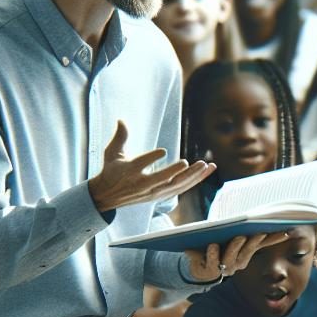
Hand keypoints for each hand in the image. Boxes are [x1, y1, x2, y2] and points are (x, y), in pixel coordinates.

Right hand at [88, 121, 214, 212]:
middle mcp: (144, 184)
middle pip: (166, 180)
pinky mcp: (160, 196)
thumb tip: (121, 120)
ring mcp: (153, 192)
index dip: (152, 158)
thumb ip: (120, 137)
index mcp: (130, 171)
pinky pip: (180, 188)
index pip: (142, 164)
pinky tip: (205, 172)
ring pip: (177, 185)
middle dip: (183, 173)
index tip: (163, 151)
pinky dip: (194, 181)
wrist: (108, 196)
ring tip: (208, 165)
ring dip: (194, 176)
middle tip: (199, 163)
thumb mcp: (112, 153)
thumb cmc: (111, 171)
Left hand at [185, 232, 289, 282]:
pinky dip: (212, 254)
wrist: (197, 267)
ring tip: (239, 237)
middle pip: (247, 251)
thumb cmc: (215, 247)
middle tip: (260, 232)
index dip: (275, 238)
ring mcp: (224, 268)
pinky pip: (212, 262)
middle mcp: (237, 263)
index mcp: (245, 253)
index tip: (287, 231)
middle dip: (254, 242)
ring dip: (236, 248)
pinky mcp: (208, 270)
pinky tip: (213, 246)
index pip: (262, 244)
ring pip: (231, 258)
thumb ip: (241, 230)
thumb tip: (256, 216)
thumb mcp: (228, 237)